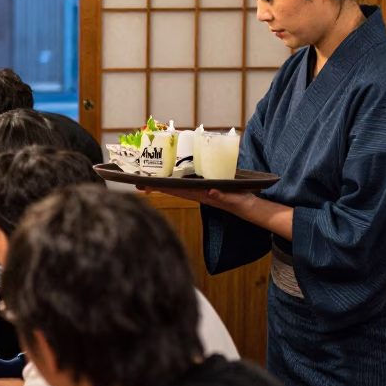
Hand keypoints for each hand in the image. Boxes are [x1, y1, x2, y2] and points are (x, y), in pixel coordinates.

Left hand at [136, 185, 254, 209]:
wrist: (248, 208)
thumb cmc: (240, 203)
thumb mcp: (233, 198)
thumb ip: (223, 195)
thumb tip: (212, 190)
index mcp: (200, 194)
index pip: (176, 190)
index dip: (161, 186)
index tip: (146, 184)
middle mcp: (196, 193)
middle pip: (172, 188)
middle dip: (155, 186)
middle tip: (137, 182)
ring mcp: (200, 191)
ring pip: (177, 187)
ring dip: (162, 184)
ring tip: (147, 180)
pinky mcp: (204, 188)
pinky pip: (186, 184)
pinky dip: (175, 181)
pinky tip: (169, 178)